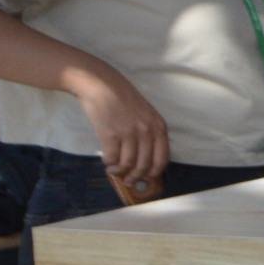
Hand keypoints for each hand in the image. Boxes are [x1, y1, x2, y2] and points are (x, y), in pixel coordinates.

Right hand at [65, 66, 167, 196]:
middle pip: (145, 165)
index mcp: (158, 126)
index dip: (155, 172)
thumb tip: (145, 159)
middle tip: (128, 180)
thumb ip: (149, 132)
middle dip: (136, 177)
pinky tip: (107, 162)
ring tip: (114, 171)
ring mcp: (129, 133)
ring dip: (120, 172)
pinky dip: (109, 164)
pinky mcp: (111, 134)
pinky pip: (112, 158)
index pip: (162, 158)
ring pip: (128, 164)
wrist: (100, 84)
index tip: (148, 178)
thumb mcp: (145, 113)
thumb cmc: (122, 97)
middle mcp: (147, 131)